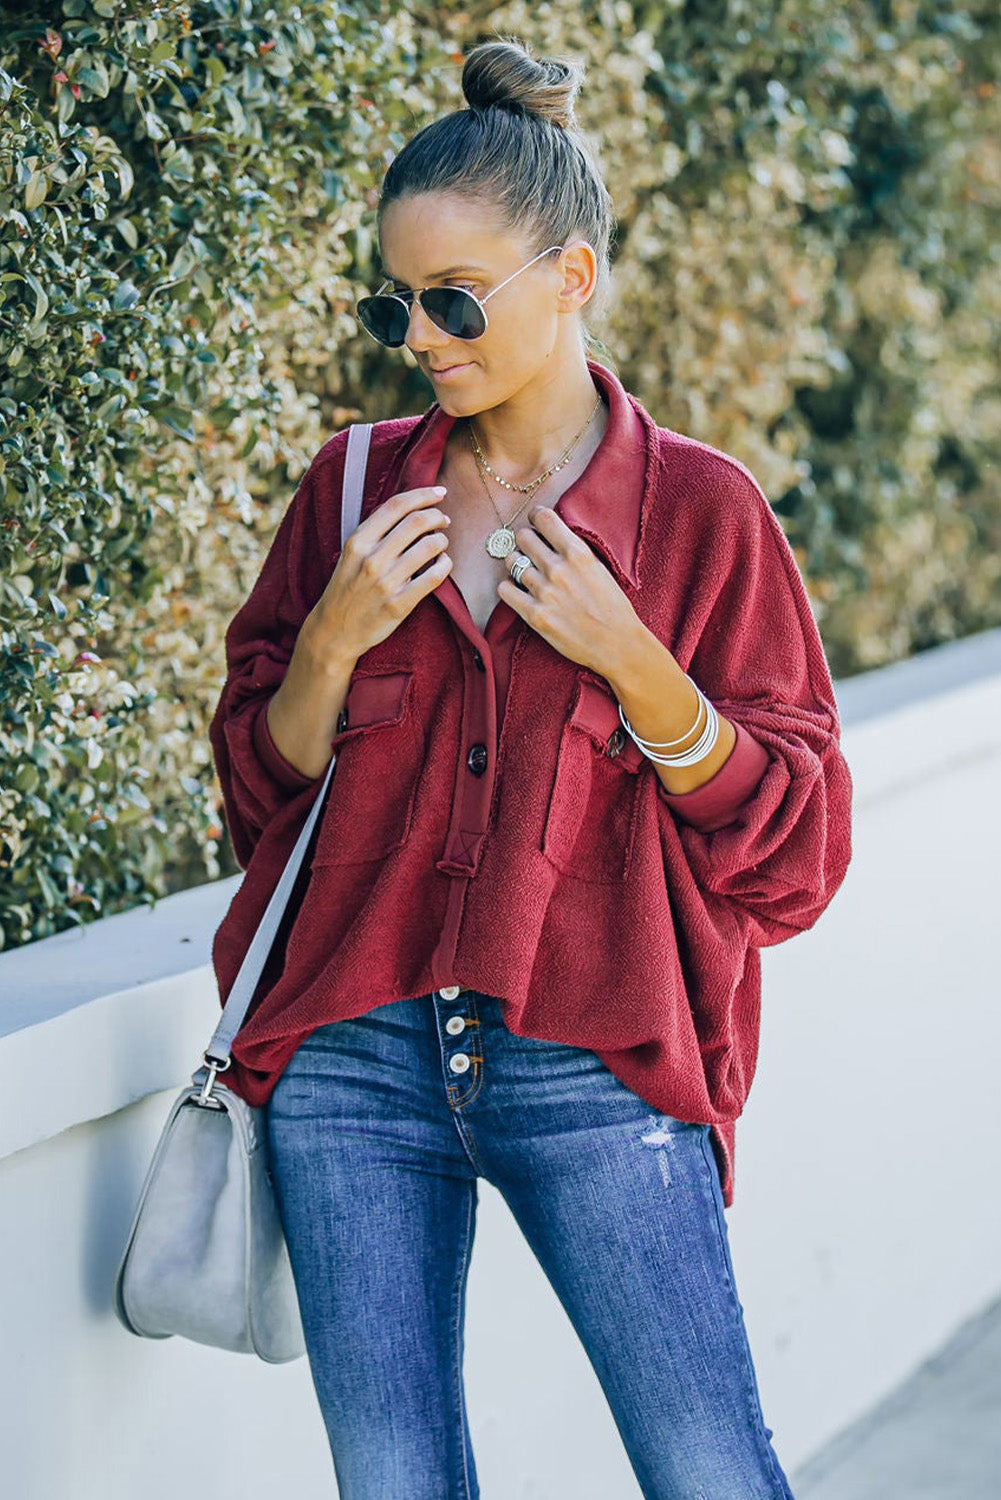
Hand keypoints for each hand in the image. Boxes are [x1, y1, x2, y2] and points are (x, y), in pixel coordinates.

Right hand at [306, 484, 451, 661]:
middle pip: (416, 522)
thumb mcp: (351, 554)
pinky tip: (443, 563)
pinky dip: (445, 565)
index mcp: (358, 541)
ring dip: (442, 540)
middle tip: (444, 520)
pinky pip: (433, 577)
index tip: (439, 493)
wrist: (335, 631)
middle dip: (437, 516)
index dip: (423, 494)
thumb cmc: (347, 587)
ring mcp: (386, 583)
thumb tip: (411, 508)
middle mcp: (371, 559)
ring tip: (441, 543)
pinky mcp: (399, 605)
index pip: (396, 506)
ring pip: (429, 548)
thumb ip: (375, 532)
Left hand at [496, 506, 641, 675]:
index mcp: (578, 553)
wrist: (617, 644)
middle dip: (526, 542)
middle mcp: (558, 569)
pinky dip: (509, 588)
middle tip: (531, 552)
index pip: (543, 518)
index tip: (536, 524)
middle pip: (522, 537)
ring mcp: (544, 592)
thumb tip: (550, 534)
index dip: (535, 517)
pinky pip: (505, 589)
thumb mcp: (598, 568)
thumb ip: (573, 550)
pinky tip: (520, 592)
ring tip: (527, 575)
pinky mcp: (534, 615)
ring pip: (511, 562)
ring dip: (516, 566)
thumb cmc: (612, 607)